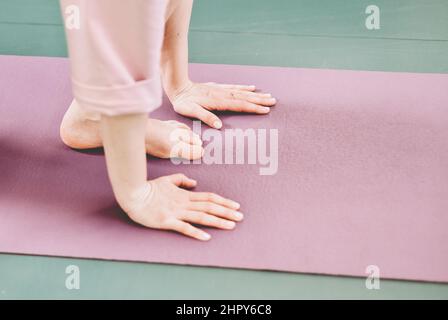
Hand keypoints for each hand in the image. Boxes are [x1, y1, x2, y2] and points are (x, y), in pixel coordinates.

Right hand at [125, 173, 242, 240]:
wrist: (133, 194)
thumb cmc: (148, 188)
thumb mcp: (167, 179)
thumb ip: (182, 180)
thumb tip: (195, 183)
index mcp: (184, 195)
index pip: (209, 197)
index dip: (224, 202)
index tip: (236, 206)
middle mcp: (183, 203)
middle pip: (209, 206)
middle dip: (226, 212)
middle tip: (241, 217)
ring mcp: (176, 212)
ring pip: (201, 216)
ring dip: (217, 221)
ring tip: (231, 226)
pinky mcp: (167, 221)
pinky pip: (184, 227)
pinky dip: (196, 232)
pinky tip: (207, 237)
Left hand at [168, 81, 275, 128]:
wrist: (178, 86)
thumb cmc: (183, 102)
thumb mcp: (191, 111)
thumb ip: (205, 117)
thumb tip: (219, 126)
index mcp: (218, 101)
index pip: (239, 105)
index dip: (253, 108)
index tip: (265, 110)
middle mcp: (222, 94)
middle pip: (245, 98)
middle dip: (260, 100)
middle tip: (274, 102)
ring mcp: (221, 90)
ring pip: (242, 92)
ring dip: (255, 94)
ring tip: (268, 95)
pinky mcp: (218, 87)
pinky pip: (234, 87)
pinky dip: (244, 87)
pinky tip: (252, 87)